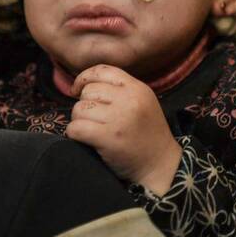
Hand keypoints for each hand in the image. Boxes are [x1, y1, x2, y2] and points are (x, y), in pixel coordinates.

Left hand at [65, 64, 181, 195]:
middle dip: (85, 104)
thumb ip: (120, 90)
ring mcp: (119, 118)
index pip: (102, 70)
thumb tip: (83, 84)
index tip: (77, 90)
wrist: (161, 165)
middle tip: (93, 119)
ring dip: (79, 120)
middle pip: (88, 91)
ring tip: (91, 130)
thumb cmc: (146, 135)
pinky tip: (84, 139)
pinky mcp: (108, 138)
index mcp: (137, 88)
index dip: (84, 78)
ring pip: (79, 109)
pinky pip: (76, 128)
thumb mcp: (142, 103)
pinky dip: (74, 134)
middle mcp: (129, 100)